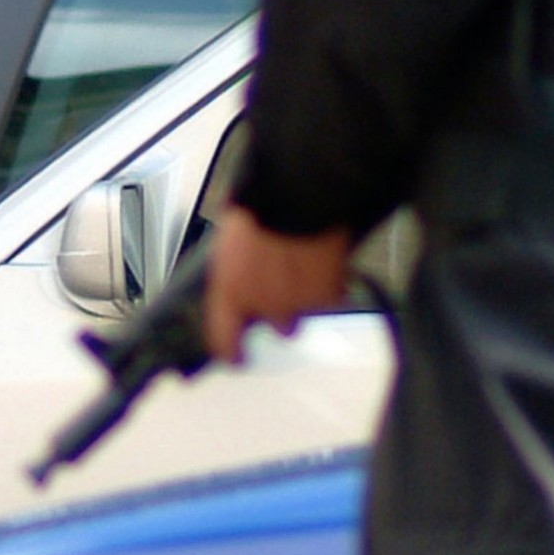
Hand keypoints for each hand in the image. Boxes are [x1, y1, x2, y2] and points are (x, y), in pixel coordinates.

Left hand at [202, 210, 356, 363]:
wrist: (295, 197)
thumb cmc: (256, 209)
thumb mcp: (228, 239)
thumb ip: (231, 267)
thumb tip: (235, 269)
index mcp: (229, 292)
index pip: (223, 339)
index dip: (231, 352)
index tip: (237, 357)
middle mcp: (261, 306)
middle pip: (276, 328)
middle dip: (280, 312)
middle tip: (284, 288)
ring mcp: (296, 304)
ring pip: (304, 315)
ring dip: (303, 300)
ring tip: (303, 270)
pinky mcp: (326, 296)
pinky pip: (330, 298)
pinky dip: (329, 285)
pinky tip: (323, 262)